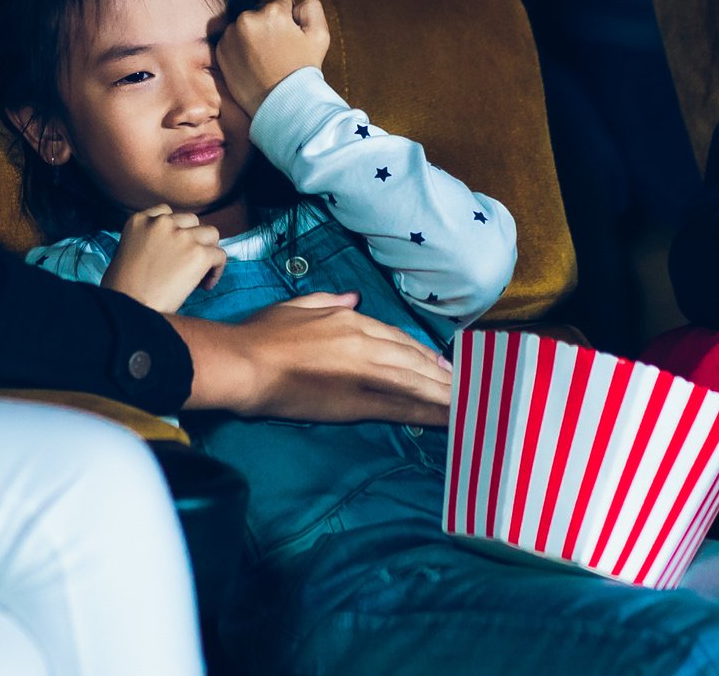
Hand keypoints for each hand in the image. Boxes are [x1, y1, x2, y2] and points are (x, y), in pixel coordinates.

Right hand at [104, 205, 227, 311]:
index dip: (175, 231)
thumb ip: (147, 243)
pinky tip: (205, 286)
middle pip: (192, 221)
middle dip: (193, 240)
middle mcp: (161, 223)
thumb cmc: (123, 292)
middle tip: (188, 264)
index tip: (175, 250)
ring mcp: (182, 237)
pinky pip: (220, 255)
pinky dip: (216, 271)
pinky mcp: (198, 254)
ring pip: (211, 234)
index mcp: (139, 221)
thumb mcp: (125, 253)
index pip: (166, 213)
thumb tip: (169, 251)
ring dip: (207, 251)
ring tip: (200, 273)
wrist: (129, 309)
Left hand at [216, 0, 329, 116]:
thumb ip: (311, 8)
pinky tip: (252, 63)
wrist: (280, 103)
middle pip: (260, 9)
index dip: (288, 16)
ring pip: (245, 24)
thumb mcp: (320, 36)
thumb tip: (294, 3)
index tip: (290, 34)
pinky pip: (232, 39)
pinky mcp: (221, 50)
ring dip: (253, 34)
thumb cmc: (303, 70)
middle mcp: (247, 18)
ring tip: (265, 58)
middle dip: (269, 23)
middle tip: (278, 49)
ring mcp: (231, 34)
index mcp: (273, 12)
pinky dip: (240, 47)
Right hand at [218, 292, 453, 425]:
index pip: (398, 337)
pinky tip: (448, 419)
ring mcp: (366, 372)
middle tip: (470, 389)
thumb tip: (354, 299)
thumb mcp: (296, 306)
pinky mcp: (359, 401)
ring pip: (417, 382)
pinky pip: (404, 407)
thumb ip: (329, 301)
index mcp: (350, 320)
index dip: (423, 353)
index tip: (441, 365)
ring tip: (470, 405)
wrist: (247, 364)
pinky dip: (430, 412)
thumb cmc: (262, 335)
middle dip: (444, 376)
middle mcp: (366, 343)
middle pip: (415, 360)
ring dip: (446, 394)